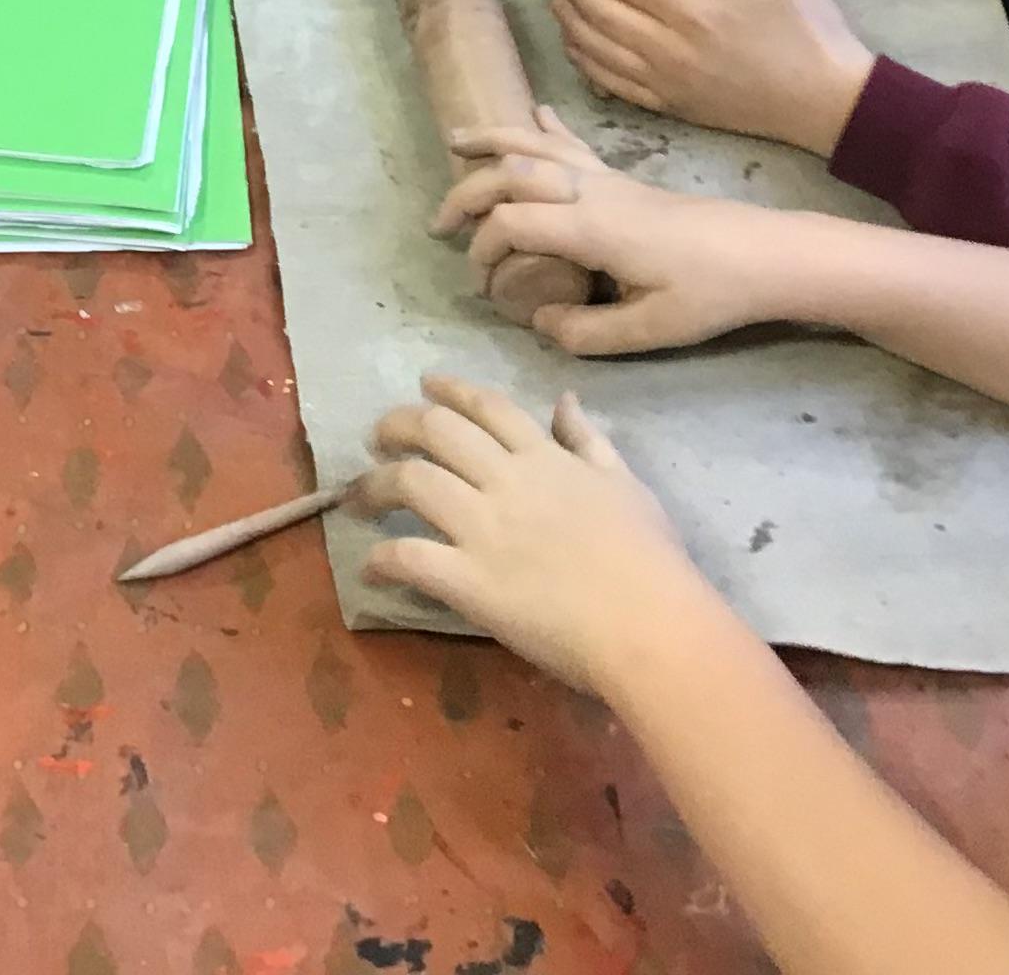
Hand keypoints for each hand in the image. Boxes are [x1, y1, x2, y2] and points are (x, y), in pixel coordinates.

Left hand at [358, 377, 696, 693]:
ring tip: (357, 497)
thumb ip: (589, 441)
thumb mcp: (626, 483)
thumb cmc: (650, 558)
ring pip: (411, 482)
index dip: (450, 390)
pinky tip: (371, 567)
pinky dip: (382, 558)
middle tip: (376, 438)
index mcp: (544, 458)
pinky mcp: (470, 580)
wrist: (649, 622)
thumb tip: (565, 399)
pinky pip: (410, 557)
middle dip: (396, 426)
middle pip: (436, 431)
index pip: (487, 407)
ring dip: (374, 484)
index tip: (423, 384)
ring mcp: (484, 529)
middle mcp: (506, 481)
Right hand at [437, 131, 817, 355]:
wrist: (765, 255)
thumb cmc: (711, 293)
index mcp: (593, 227)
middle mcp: (593, 191)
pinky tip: (535, 112)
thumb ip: (586, 333)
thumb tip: (539, 322)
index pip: (514, 222)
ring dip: (494, 140)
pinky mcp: (625, 178)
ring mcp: (609, 178)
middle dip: (468, 192)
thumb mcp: (649, 331)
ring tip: (456, 141)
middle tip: (440, 224)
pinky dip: (548, 126)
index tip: (483, 284)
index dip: (484, 250)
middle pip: (513, 171)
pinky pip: (576, 142)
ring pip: (539, 144)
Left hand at [551, 0, 876, 156]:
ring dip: (572, 24)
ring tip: (557, 1)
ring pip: (600, 53)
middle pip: (601, 15)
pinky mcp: (673, 108)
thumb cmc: (808, 30)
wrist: (827, 103)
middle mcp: (670, 50)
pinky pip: (615, 86)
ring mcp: (668, 84)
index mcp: (693, 12)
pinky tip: (578, 50)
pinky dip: (588, 65)